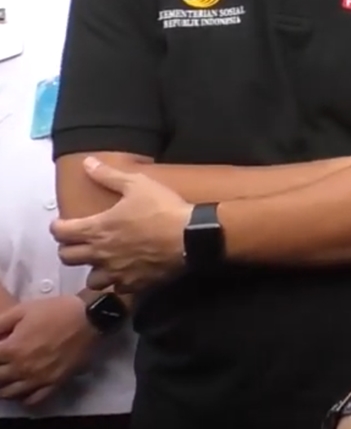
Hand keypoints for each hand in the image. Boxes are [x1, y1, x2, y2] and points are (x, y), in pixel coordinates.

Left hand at [0, 297, 96, 404]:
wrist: (90, 318)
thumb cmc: (57, 311)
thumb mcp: (24, 309)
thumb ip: (0, 323)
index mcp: (12, 348)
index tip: (1, 348)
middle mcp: (21, 368)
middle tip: (4, 360)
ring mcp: (38, 378)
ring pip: (9, 393)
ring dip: (3, 386)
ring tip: (7, 377)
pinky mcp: (54, 383)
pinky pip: (33, 399)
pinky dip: (24, 398)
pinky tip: (24, 388)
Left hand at [51, 157, 190, 293]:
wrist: (190, 237)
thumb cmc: (162, 209)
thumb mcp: (138, 184)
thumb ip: (109, 175)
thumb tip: (88, 163)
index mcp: (97, 229)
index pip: (60, 232)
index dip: (57, 227)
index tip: (62, 224)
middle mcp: (100, 254)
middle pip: (68, 257)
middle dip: (68, 248)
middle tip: (78, 241)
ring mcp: (116, 272)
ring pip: (90, 279)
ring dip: (92, 270)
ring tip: (100, 262)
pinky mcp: (133, 284)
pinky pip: (116, 288)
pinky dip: (117, 282)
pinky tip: (125, 273)